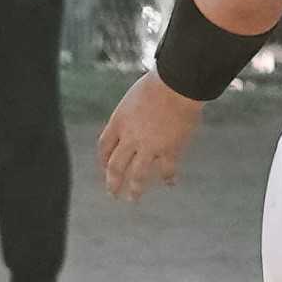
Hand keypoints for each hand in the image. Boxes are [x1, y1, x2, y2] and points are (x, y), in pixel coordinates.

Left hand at [98, 72, 206, 202]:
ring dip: (134, 189)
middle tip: (112, 192)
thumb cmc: (158, 83)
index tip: (105, 167)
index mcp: (119, 121)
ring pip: (137, 175)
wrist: (177, 84)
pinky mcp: (169, 150)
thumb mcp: (134, 97)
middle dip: (113, 181)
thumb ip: (132, 114)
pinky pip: (167, 170)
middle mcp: (130, 137)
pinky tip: (170, 184)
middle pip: (116, 166)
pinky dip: (169, 178)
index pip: (105, 146)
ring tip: (132, 198)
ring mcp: (149, 147)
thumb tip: (136, 122)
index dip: (103, 159)